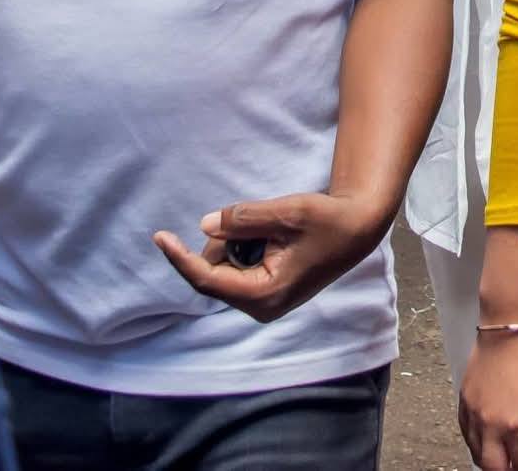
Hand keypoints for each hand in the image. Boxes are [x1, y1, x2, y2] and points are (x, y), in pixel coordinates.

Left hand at [152, 192, 391, 324]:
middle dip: (222, 242)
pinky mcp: (268, 290)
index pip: (208, 280)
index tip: (160, 237)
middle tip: (252, 218)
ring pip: (226, 268)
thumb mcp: (286, 213)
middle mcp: (261, 305)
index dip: (181, 258)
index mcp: (264, 294)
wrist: (357, 227)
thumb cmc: (327, 220)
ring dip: (237, 242)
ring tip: (272, 227)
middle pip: (215, 273)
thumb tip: (204, 226)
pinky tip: (272, 234)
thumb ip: (244, 219)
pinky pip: (239, 267)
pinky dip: (245, 246)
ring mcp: (264, 300)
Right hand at [459, 330, 517, 470]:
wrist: (507, 325)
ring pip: (477, 456)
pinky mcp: (464, 402)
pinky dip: (476, 443)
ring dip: (492, 461)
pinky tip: (489, 439)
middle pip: (496, 470)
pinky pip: (465, 435)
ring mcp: (475, 414)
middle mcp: (492, 425)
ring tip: (506, 454)